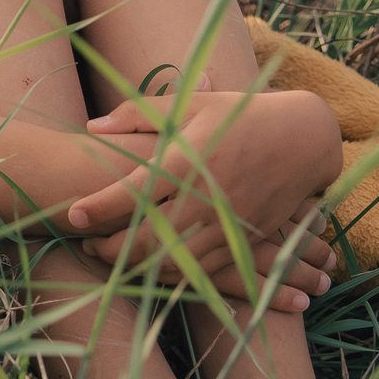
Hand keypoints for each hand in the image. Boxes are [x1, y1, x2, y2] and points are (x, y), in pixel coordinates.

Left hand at [66, 90, 342, 310]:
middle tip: (87, 244)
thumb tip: (92, 127)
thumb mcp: (193, 104)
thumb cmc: (241, 115)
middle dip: (112, 249)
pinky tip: (152, 267)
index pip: (135, 192)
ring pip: (174, 263)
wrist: (305, 139)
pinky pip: (203, 271)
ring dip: (138, 267)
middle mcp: (209, 197)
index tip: (73, 216)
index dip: (100, 208)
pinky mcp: (246, 242)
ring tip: (113, 258)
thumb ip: (139, 114)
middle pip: (149, 240)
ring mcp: (229, 225)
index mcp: (191, 159)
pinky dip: (172, 274)